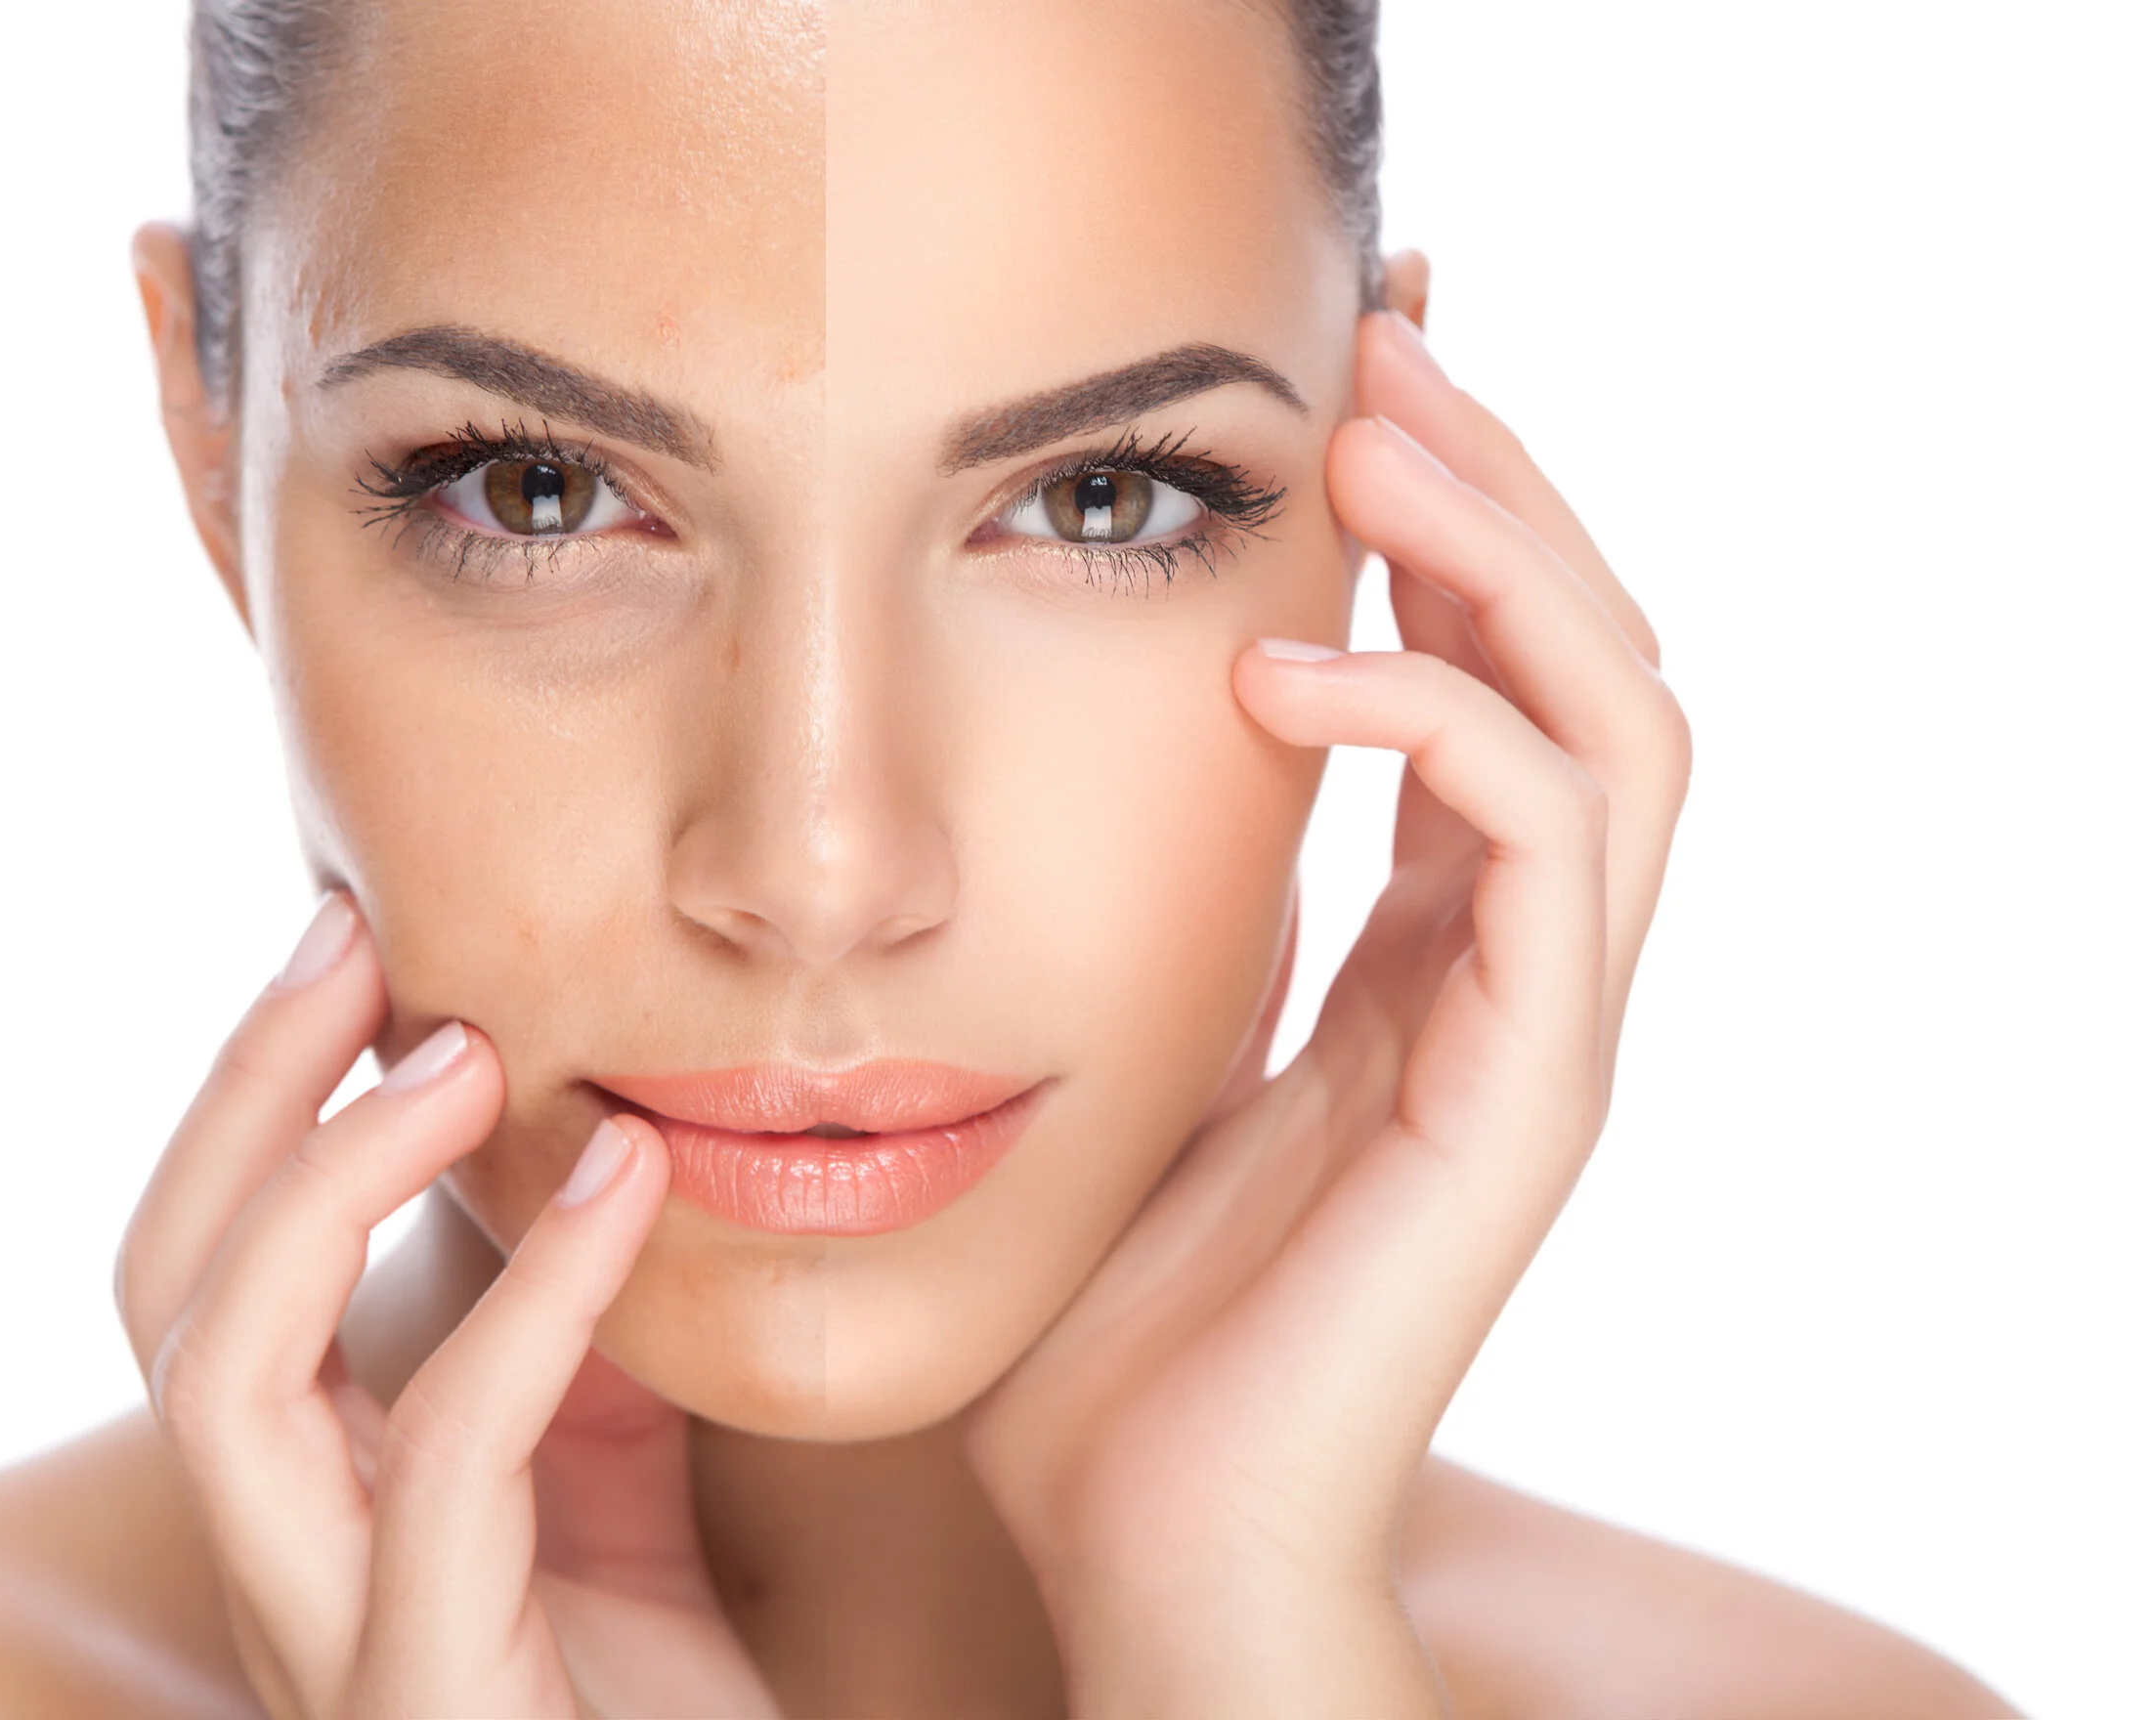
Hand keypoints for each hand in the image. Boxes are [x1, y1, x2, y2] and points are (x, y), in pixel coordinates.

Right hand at [114, 899, 778, 1718]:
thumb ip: (576, 1358)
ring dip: (328, 1185)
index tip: (354, 943)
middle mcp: (283, 1576)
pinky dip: (527, 1301)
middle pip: (164, 1306)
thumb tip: (588, 1168)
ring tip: (465, 1052)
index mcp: (309, 1512)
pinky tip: (620, 1181)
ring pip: (224, 1385)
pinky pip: (446, 1465)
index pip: (202, 1283)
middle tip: (353, 940)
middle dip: (245, 1105)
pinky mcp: (435, 1703)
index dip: (251, 1107)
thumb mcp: (615, 1499)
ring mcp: (339, 1650)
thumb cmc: (669, 1710)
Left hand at [967, 308, 1690, 1712]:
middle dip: (1502, 490)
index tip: (1350, 384)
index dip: (1448, 526)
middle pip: (1594, 662)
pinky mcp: (1527, 1097)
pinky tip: (1290, 670)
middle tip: (1382, 352)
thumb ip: (1185, 903)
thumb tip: (1135, 748)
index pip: (1496, 684)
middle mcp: (1510, 972)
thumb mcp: (1139, 1043)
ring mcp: (1539, 1031)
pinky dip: (1446, 717)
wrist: (1147, 1539)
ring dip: (1511, 552)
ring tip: (1373, 442)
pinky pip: (1549, 844)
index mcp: (1423, 954)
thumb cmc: (1118, 1314)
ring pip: (1622, 719)